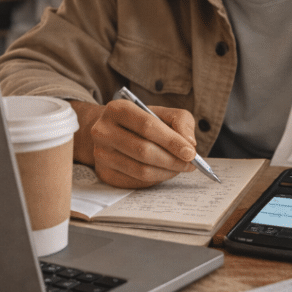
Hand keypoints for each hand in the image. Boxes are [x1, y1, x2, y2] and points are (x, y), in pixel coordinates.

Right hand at [69, 100, 196, 188]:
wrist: (109, 131)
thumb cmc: (140, 122)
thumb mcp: (161, 112)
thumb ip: (180, 120)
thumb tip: (189, 143)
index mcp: (117, 109)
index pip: (147, 126)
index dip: (171, 141)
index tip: (191, 152)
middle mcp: (103, 131)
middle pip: (144, 151)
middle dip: (172, 160)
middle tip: (190, 164)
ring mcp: (101, 154)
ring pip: (141, 170)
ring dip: (166, 172)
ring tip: (179, 167)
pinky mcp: (104, 173)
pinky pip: (136, 182)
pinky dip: (156, 179)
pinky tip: (163, 171)